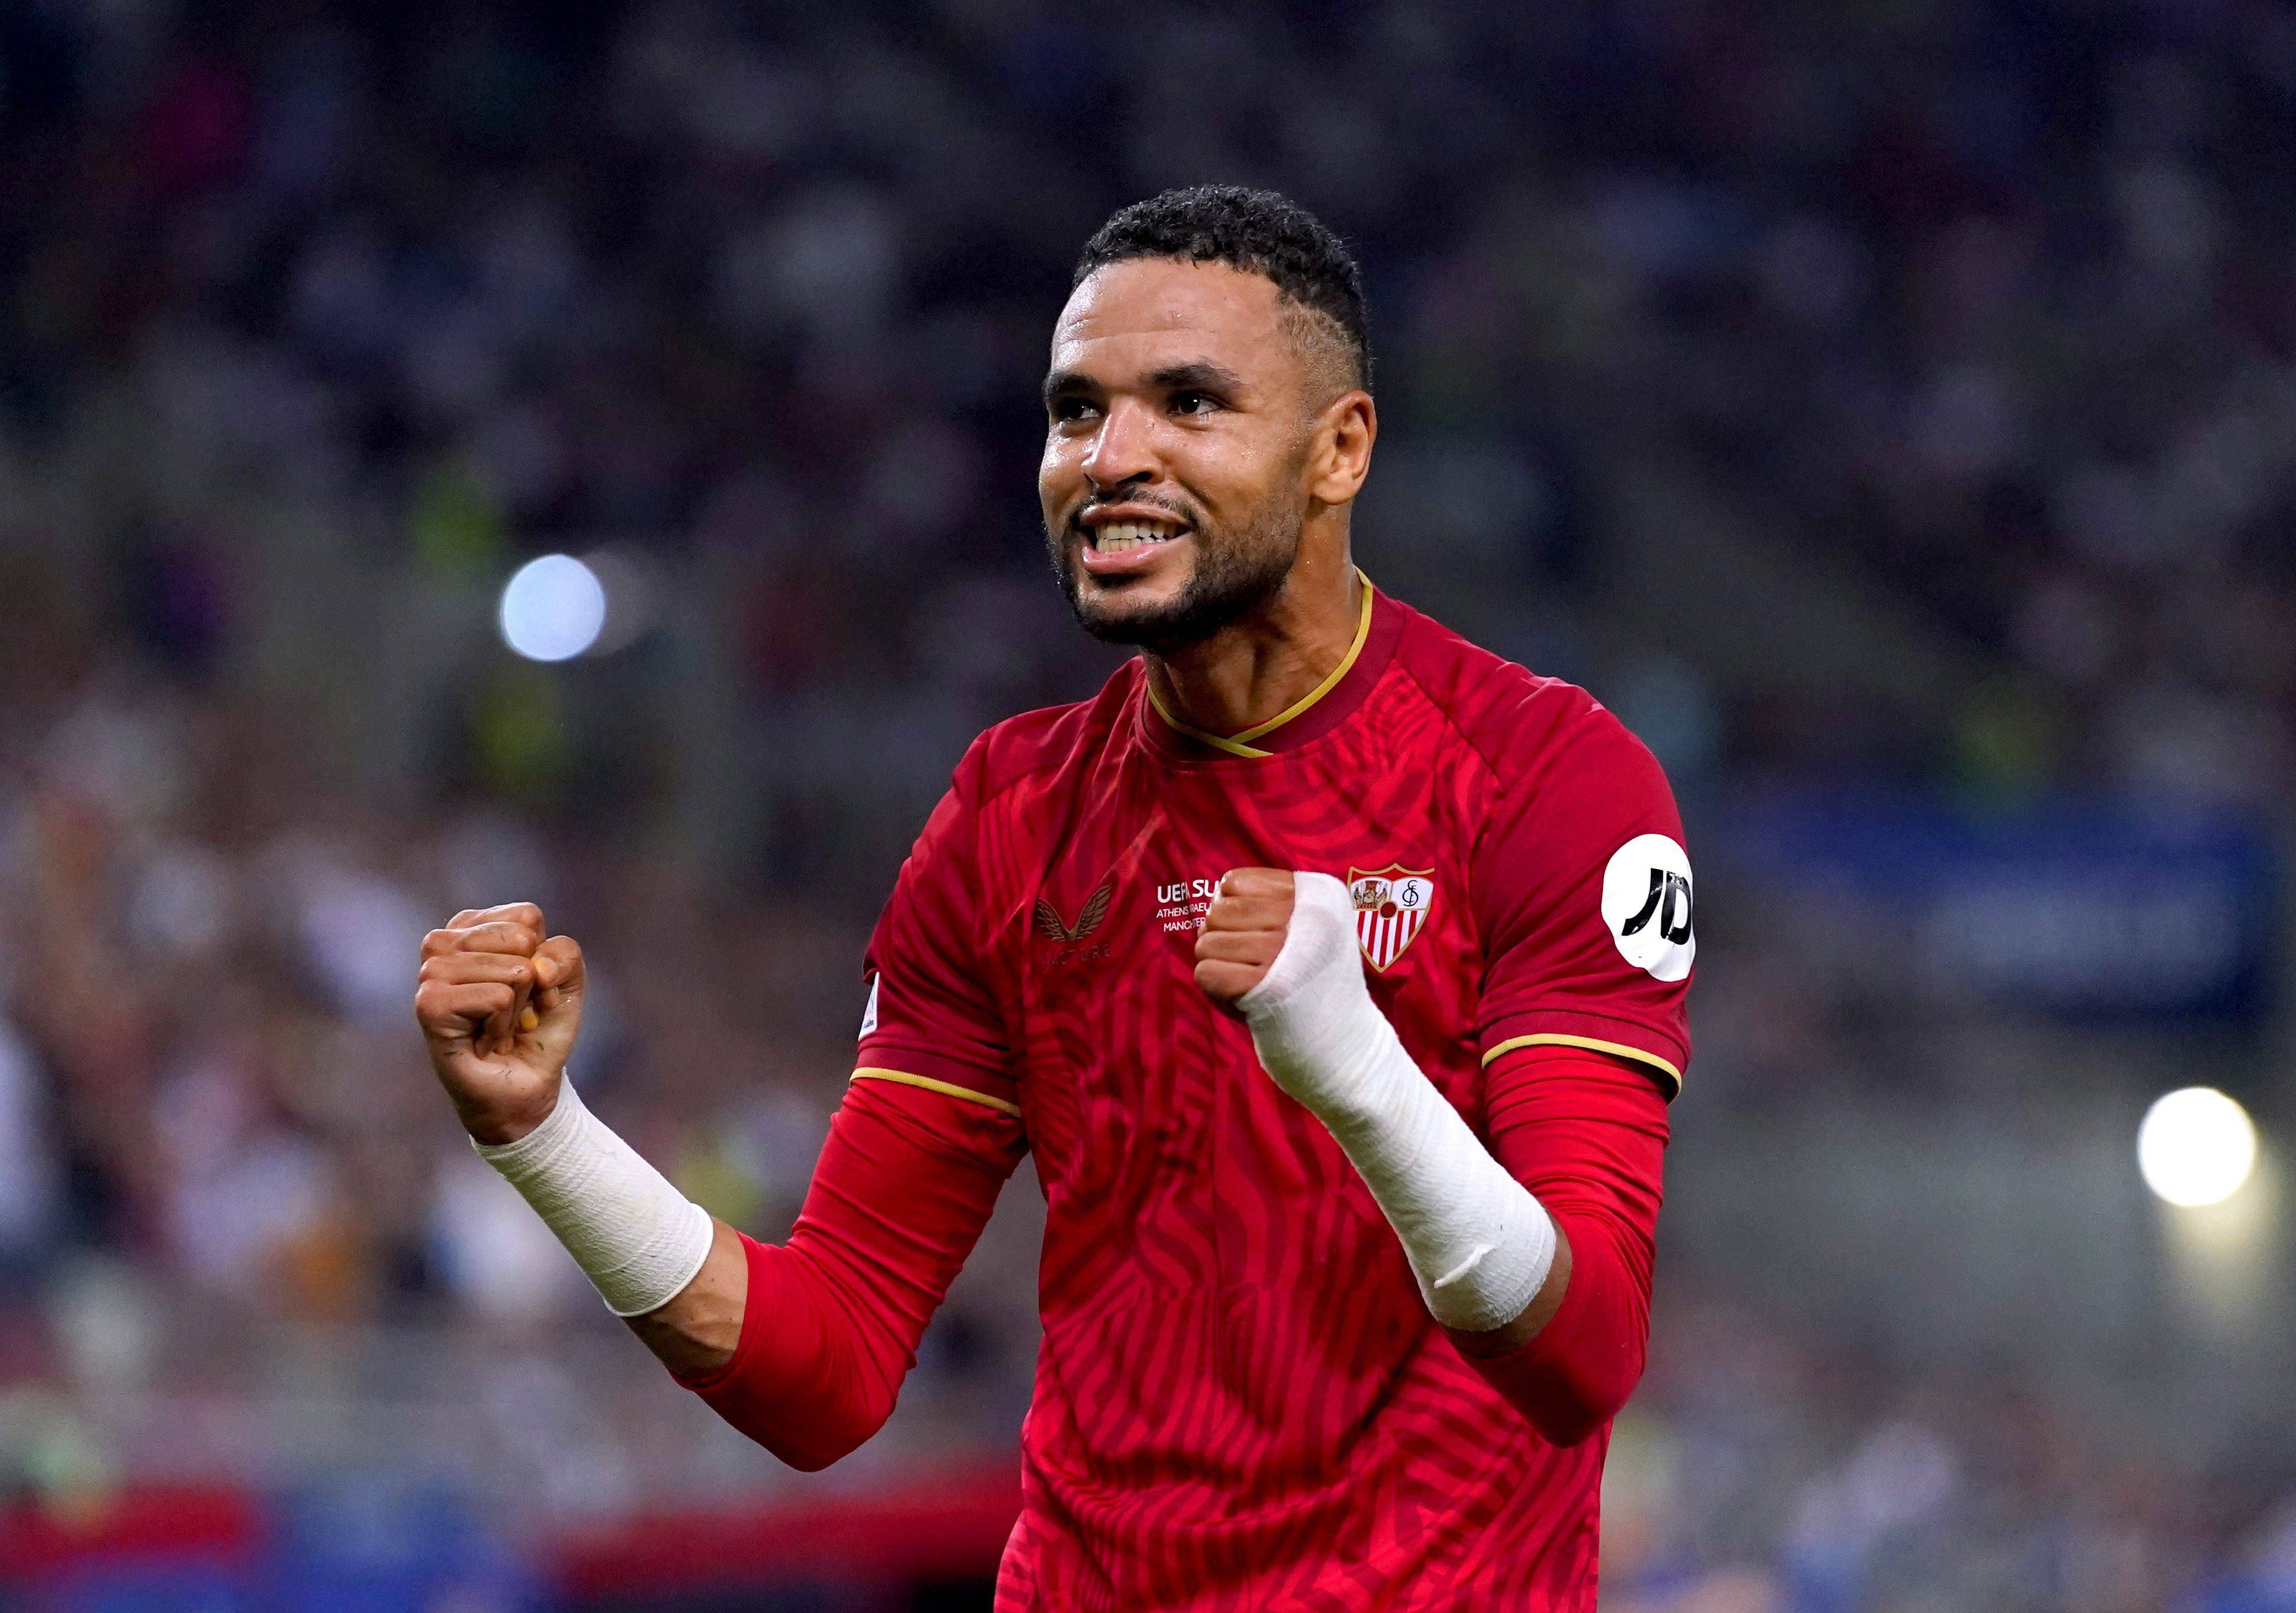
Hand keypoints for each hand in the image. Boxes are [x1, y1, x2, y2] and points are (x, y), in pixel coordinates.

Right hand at [414, 902, 585, 1144]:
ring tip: (497, 1029)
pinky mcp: (429, 1005)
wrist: (525, 1087)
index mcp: (470, 927)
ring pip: (514, 970)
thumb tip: (535, 967)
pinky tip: (486, 1042)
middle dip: (532, 984)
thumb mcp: (566, 981)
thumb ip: (564, 954)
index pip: (526, 917)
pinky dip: (504, 1027)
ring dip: (517, 1010)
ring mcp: (430, 973)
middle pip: (521, 939)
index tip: (530, 990)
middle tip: (511, 1013)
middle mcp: (441, 944)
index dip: (543, 958)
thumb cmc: (538, 1029)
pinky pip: (499, 998)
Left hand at [1193, 868, 1297, 1017]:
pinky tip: (1237, 988)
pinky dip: (1214, 983)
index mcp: (1309, 896)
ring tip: (1242, 971)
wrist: (1335, 1021)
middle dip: (1220, 933)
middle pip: (1216, 913)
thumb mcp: (1310, 915)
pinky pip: (1205, 972)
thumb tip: (1221, 892)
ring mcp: (1277, 953)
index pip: (1232, 883)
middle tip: (1242, 953)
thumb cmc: (1310, 966)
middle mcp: (1296, 921)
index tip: (1249, 926)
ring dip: (1216, 960)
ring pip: (1206, 943)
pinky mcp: (1259, 986)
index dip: (1229, 904)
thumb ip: (1272, 894)